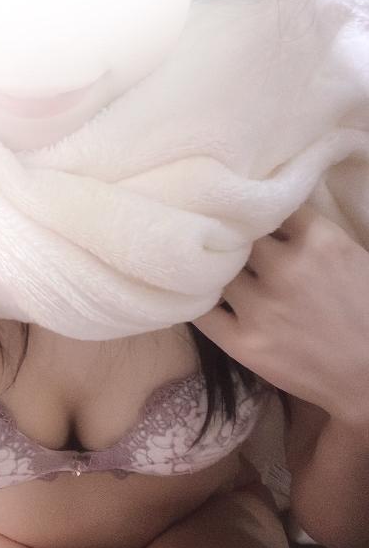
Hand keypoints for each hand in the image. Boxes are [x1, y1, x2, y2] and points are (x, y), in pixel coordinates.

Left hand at [191, 203, 368, 427]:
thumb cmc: (367, 314)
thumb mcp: (352, 257)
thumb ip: (314, 234)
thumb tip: (273, 215)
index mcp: (319, 240)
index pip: (272, 205)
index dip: (260, 211)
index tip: (253, 216)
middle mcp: (285, 268)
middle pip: (238, 233)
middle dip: (235, 236)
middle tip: (227, 240)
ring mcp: (261, 306)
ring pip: (218, 268)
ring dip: (216, 267)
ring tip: (209, 268)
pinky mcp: (242, 342)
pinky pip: (201, 312)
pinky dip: (196, 300)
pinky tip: (197, 295)